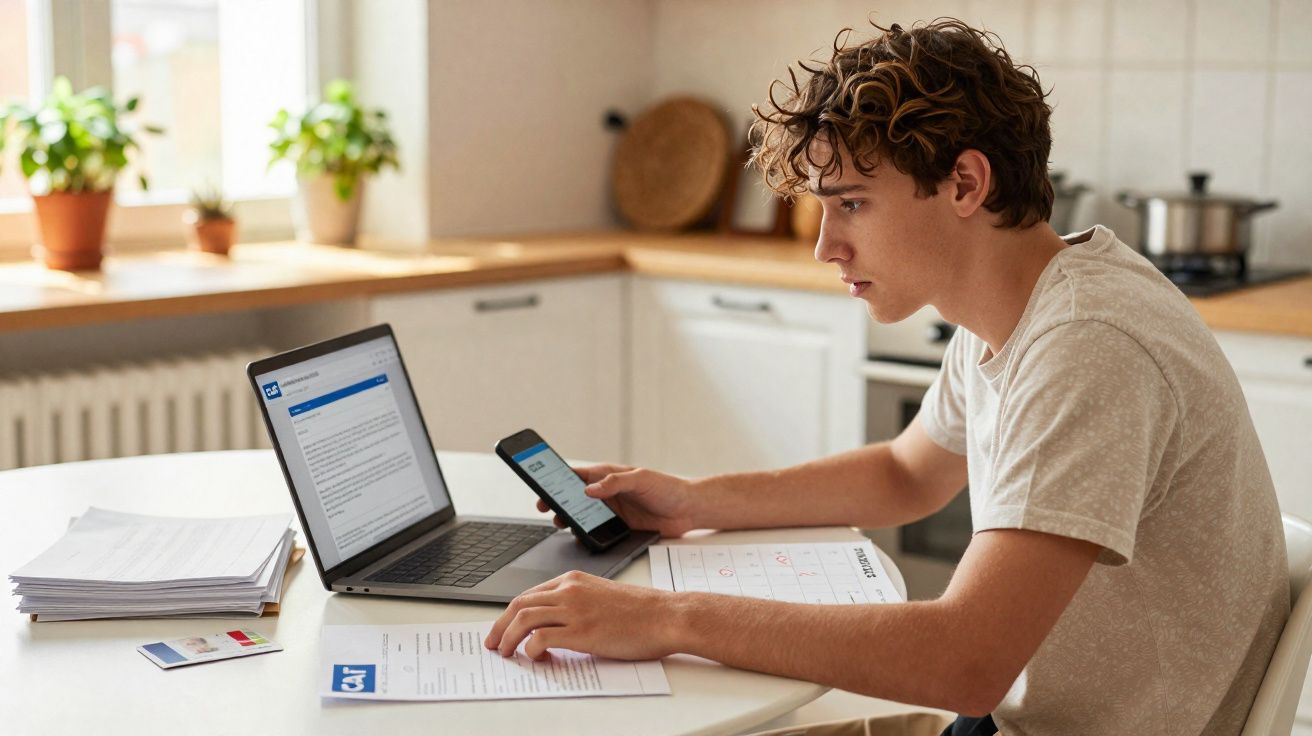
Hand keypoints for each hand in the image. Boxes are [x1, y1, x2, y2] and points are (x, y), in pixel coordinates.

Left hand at [483, 570, 680, 659]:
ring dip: (508, 639)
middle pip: (519, 604)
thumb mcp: (603, 597)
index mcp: (574, 580)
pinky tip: (537, 658)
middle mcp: (569, 591)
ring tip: (506, 654)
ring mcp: (574, 610)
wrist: (666, 615)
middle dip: (500, 626)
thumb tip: (557, 626)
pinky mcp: (581, 632)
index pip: (529, 594)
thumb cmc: (643, 611)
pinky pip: (541, 638)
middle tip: (493, 643)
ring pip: (524, 619)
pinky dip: (531, 650)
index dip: (510, 614)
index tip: (503, 629)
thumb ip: (578, 604)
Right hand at [536, 463, 695, 537]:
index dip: (557, 479)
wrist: (688, 510)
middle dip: (557, 501)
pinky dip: (584, 534)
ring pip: (581, 515)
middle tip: (544, 508)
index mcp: (609, 475)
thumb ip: (615, 482)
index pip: (577, 474)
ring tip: (559, 523)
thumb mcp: (642, 479)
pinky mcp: (618, 527)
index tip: (542, 485)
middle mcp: (606, 493)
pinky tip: (578, 537)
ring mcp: (611, 511)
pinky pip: (595, 531)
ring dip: (569, 519)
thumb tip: (589, 489)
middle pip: (573, 497)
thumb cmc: (668, 487)